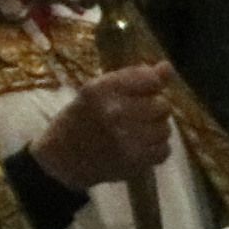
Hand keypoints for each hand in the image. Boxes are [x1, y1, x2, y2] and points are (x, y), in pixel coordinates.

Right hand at [31, 63, 175, 188]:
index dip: (152, 86)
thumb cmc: (81, 120)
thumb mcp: (98, 91)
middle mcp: (113, 111)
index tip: (141, 93)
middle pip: (163, 105)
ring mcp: (124, 137)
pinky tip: (136, 149)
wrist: (60, 161)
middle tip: (132, 118)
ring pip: (165, 129)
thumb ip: (136, 77)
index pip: (151, 79)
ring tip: (132, 134)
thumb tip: (168, 67)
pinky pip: (164, 150)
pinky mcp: (133, 160)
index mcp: (101, 89)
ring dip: (154, 132)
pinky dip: (154, 151)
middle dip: (152, 111)